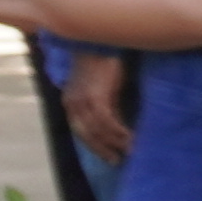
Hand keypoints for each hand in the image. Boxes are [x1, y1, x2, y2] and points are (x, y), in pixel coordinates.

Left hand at [59, 47, 133, 164]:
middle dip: (102, 150)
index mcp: (70, 100)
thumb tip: (115, 112)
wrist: (101, 39)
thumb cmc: (104, 57)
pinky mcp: (97, 96)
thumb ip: (102, 97)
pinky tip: (131, 139)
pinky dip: (119, 133)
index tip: (107, 155)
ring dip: (115, 144)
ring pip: (98, 131)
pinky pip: (108, 122)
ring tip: (130, 151)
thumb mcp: (98, 81)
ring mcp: (83, 101)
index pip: (80, 130)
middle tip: (118, 161)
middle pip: (87, 135)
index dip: (93, 145)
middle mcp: (73, 103)